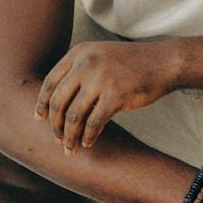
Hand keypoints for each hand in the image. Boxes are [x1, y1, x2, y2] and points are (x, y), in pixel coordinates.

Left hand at [35, 42, 176, 153]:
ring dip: (69, 136)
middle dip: (55, 125)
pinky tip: (88, 144)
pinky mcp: (115, 95)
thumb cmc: (131, 64)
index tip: (39, 119)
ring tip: (70, 149)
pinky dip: (88, 137)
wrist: (163, 62)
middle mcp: (86, 64)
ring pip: (74, 116)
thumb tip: (58, 101)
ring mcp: (100, 79)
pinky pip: (94, 123)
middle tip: (57, 139)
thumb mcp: (100, 56)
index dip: (42, 103)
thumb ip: (79, 71)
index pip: (50, 82)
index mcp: (79, 53)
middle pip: (59, 102)